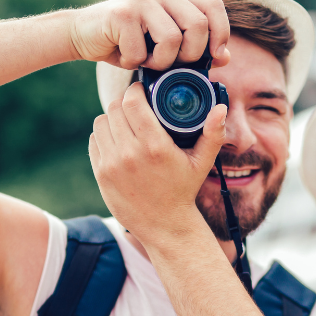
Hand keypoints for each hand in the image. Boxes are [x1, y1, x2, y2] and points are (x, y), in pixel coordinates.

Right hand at [69, 0, 231, 70]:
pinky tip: (125, 57)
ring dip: (160, 62)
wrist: (82, 36)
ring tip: (146, 61)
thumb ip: (195, 50)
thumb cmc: (126, 44)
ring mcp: (142, 1)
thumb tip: (225, 57)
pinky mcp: (123, 14)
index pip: (214, 7)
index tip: (213, 57)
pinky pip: (143, 50)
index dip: (221, 33)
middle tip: (170, 64)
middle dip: (189, 55)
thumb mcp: (164, 49)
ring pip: (173, 39)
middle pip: (199, 25)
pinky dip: (135, 63)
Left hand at [88, 83, 226, 244]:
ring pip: (101, 122)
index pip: (132, 102)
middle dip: (124, 102)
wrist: (164, 225)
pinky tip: (116, 138)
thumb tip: (220, 108)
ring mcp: (112, 165)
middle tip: (135, 105)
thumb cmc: (184, 189)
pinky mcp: (101, 174)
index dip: (135, 90)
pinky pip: (94, 141)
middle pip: (114, 108)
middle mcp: (130, 154)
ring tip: (124, 121)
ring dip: (111, 118)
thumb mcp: (202, 162)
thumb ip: (213, 133)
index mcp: (155, 146)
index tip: (141, 91)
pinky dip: (103, 136)